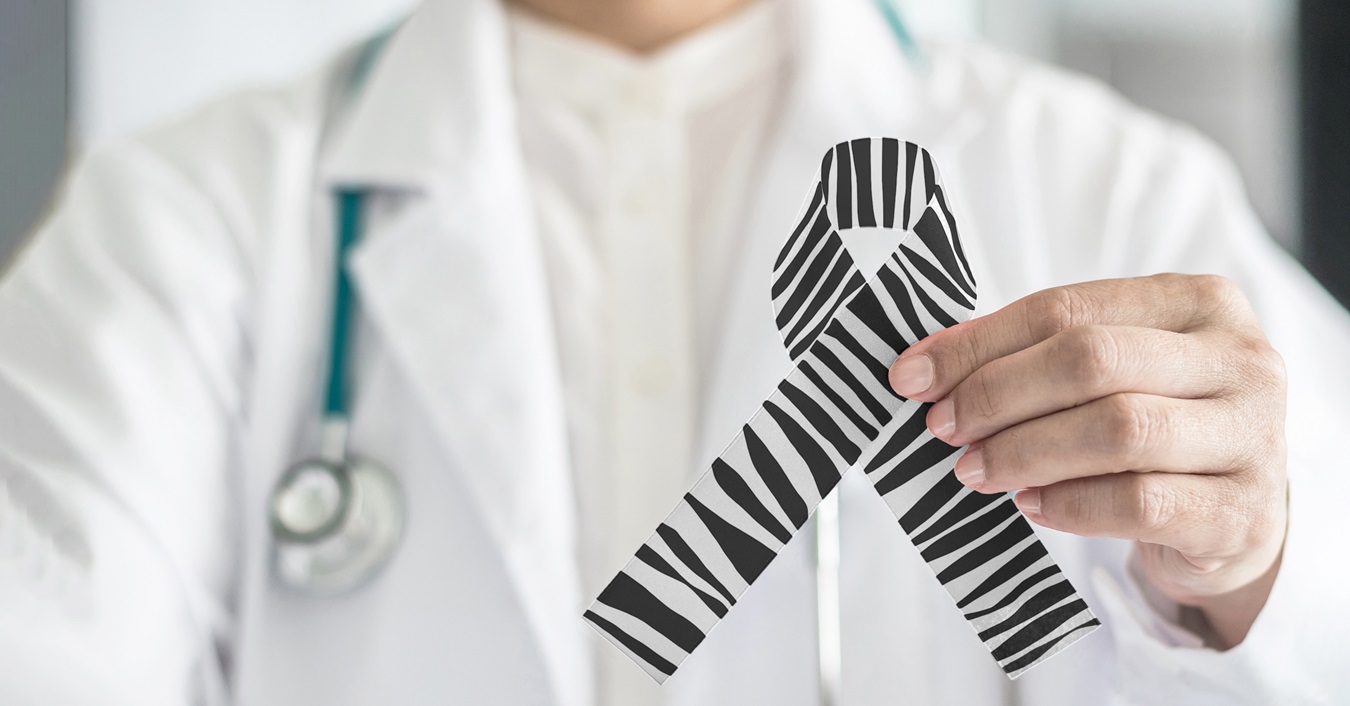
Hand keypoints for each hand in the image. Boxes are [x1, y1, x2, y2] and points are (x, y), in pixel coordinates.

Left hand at [888, 274, 1287, 648]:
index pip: (1067, 309)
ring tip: (974, 470)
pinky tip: (1030, 505)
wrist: (1236, 517)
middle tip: (943, 427)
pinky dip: (1070, 504)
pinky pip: (1140, 503)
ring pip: (1118, 430)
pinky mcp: (1241, 513)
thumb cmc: (1157, 424)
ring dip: (1025, 451)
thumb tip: (926, 362)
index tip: (913, 375)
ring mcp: (1251, 436)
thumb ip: (1032, 354)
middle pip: (1093, 361)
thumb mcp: (1111, 372)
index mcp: (1198, 301)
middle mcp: (1239, 359)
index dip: (979, 343)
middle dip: (998, 394)